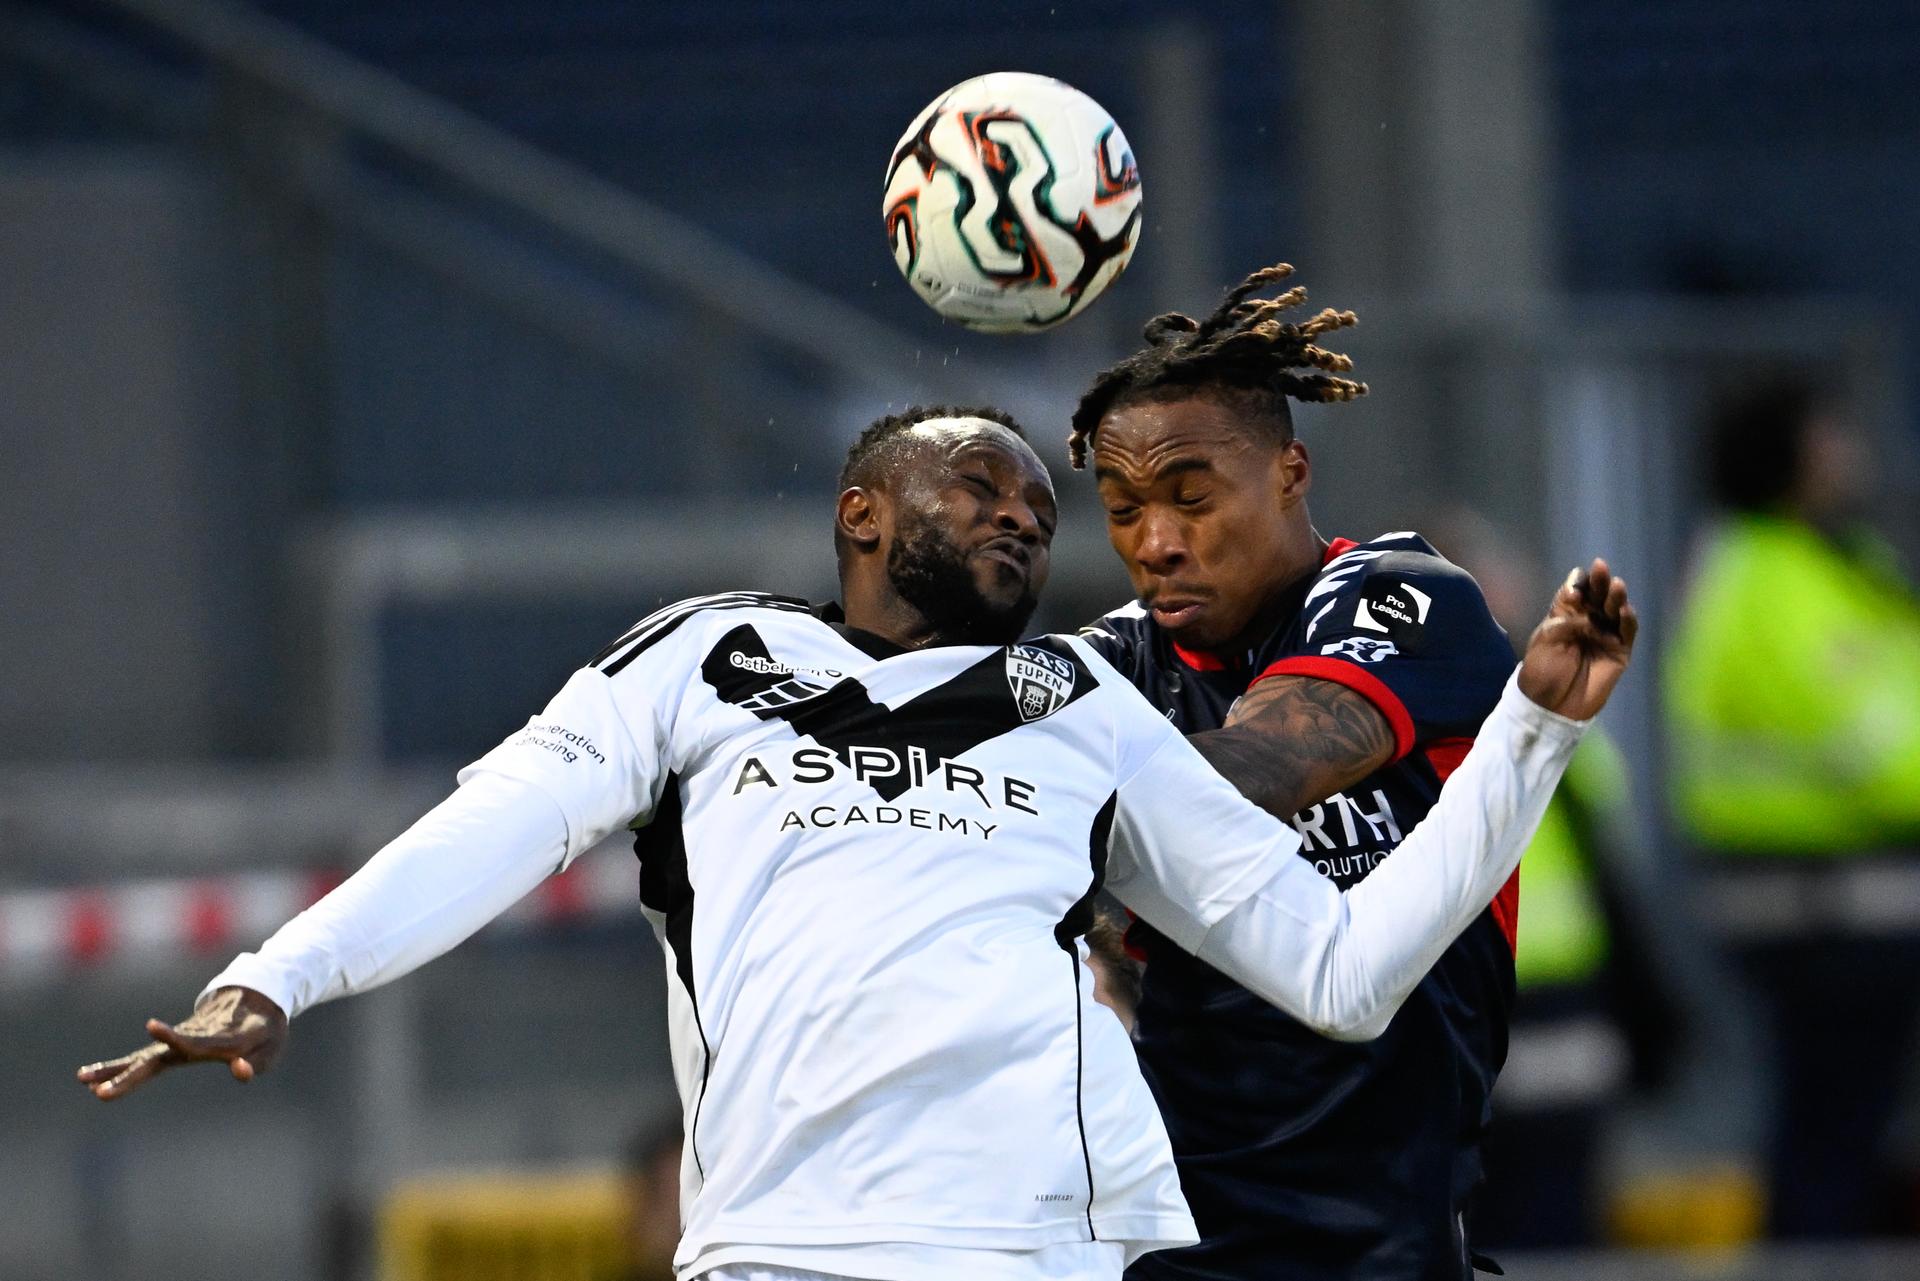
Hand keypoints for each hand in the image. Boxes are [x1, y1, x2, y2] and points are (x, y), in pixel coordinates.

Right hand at [75, 985, 287, 1100]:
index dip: (177, 1036)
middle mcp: (194, 1037)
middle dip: (131, 1075)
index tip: (151, 1025)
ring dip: (114, 1069)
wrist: (255, 999)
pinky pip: (143, 1059)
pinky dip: (118, 1067)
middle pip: (160, 1056)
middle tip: (101, 1093)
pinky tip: (89, 1078)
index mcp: (221, 1037)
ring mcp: (180, 1041)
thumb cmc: (266, 1029)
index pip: (197, 1040)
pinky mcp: (173, 1047)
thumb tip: (240, 1072)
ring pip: (145, 1057)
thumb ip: (257, 1062)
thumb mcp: (272, 1047)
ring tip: (82, 1079)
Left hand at [1516, 558, 1637, 720]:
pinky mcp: (1620, 652)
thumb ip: (1562, 611)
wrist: (1550, 706)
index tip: (1576, 586)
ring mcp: (1606, 636)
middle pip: (1598, 596)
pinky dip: (1628, 621)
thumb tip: (1573, 582)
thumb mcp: (1546, 637)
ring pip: (1615, 611)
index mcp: (1566, 615)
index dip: (1579, 584)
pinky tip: (1625, 610)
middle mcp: (1588, 621)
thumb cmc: (1542, 671)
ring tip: (1616, 585)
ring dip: (1616, 597)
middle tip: (1601, 568)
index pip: (1577, 591)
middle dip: (1600, 582)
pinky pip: (1627, 633)